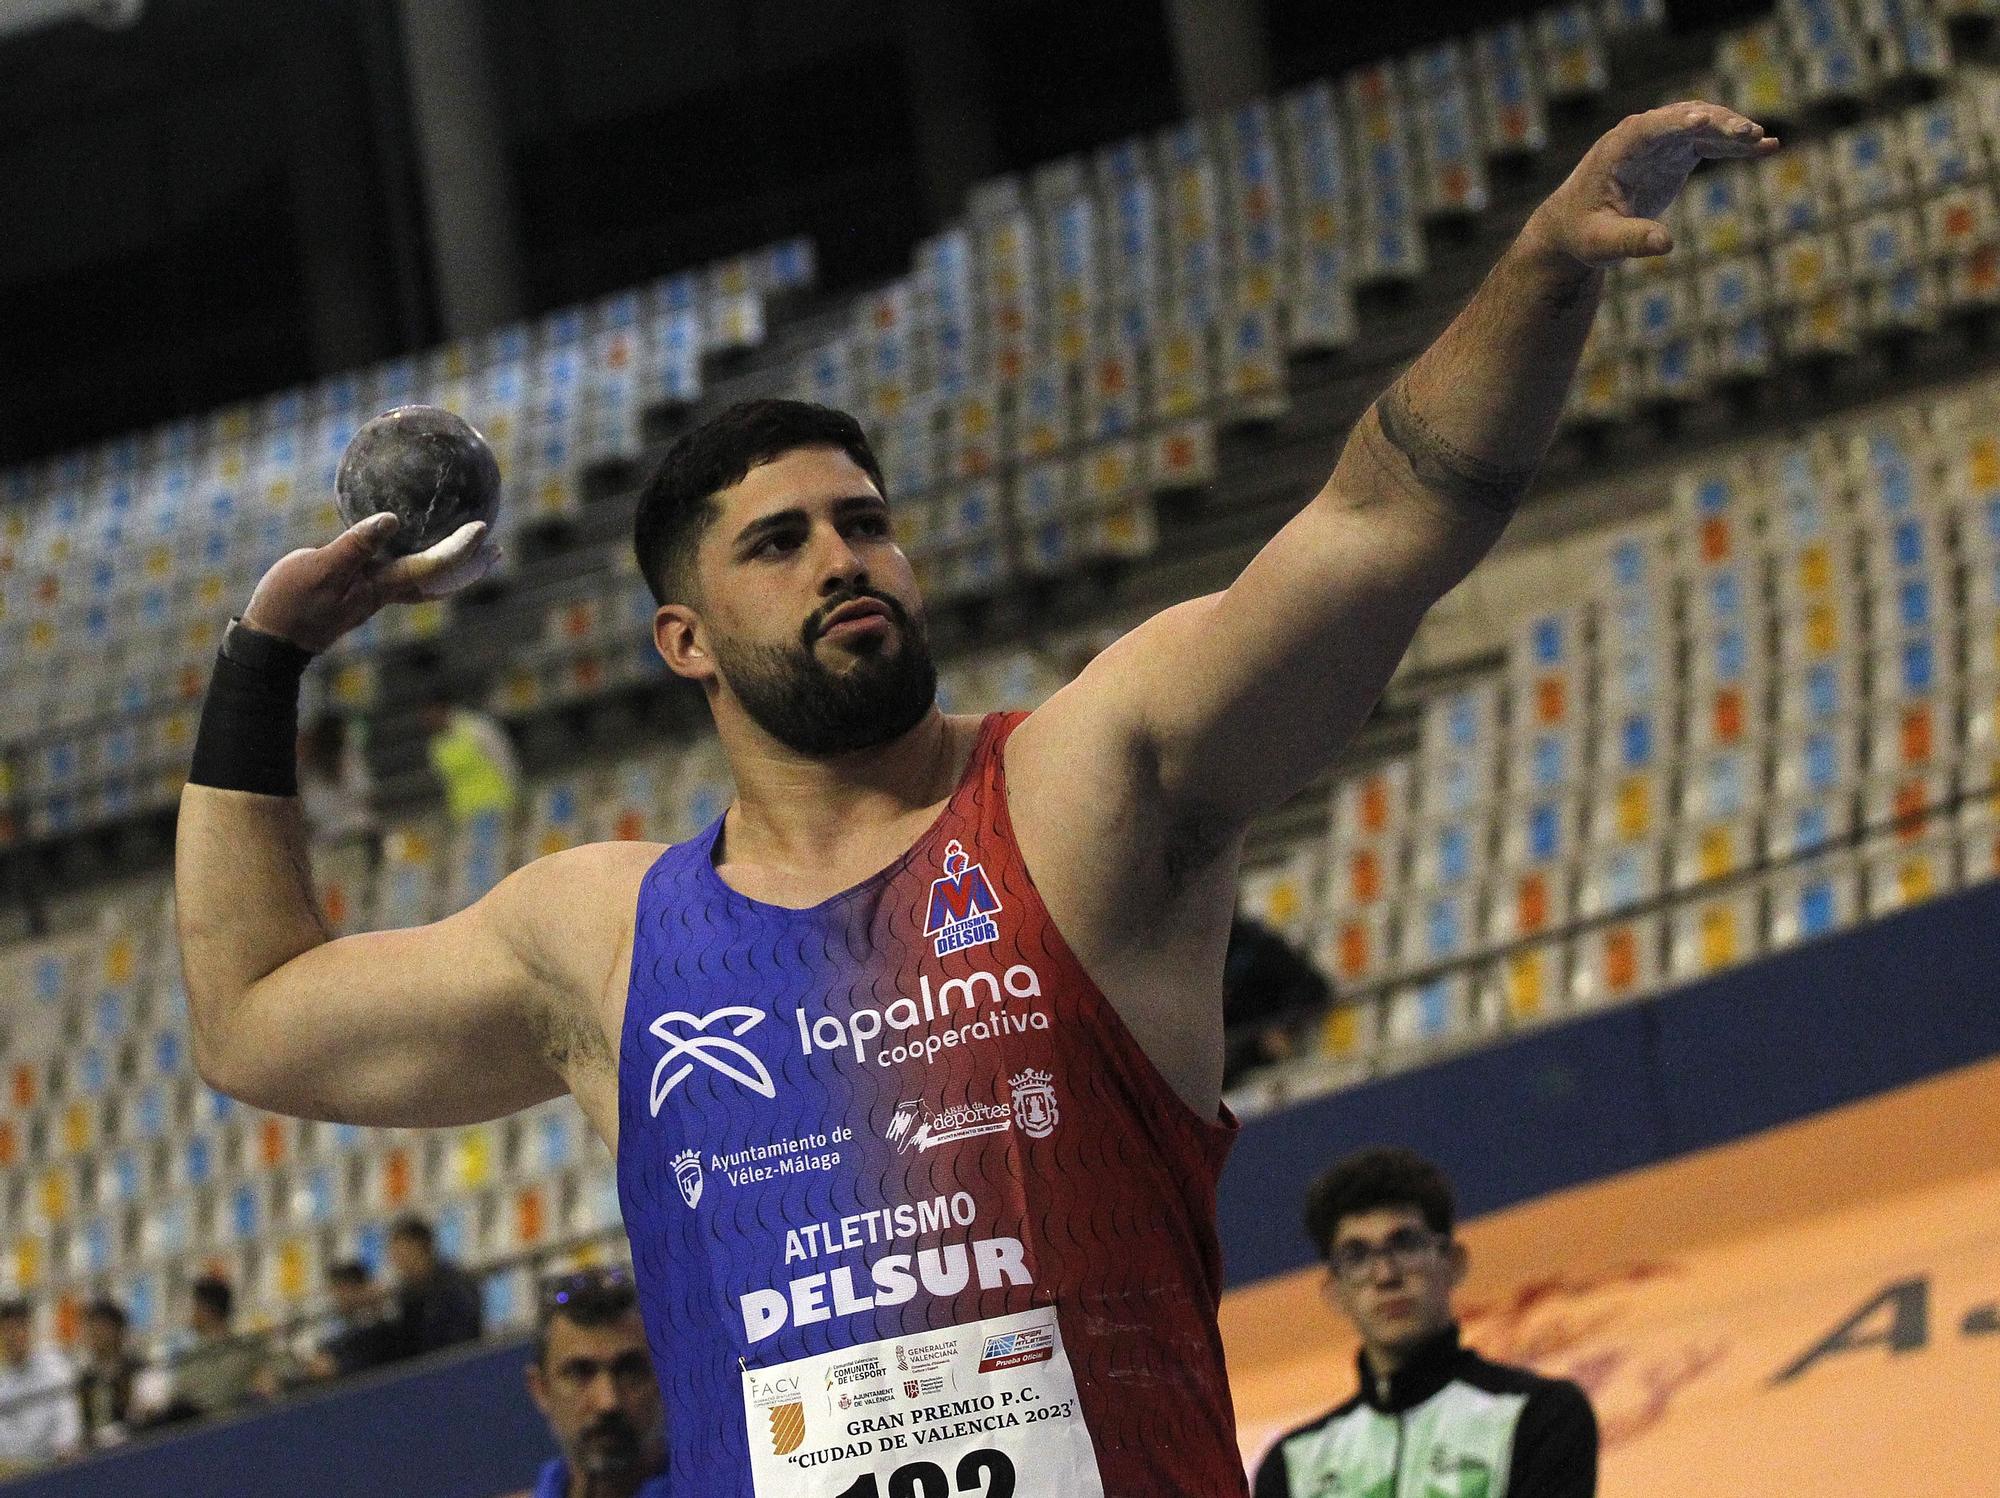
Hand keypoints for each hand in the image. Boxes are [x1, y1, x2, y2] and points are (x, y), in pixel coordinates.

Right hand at [241, 512, 499, 652]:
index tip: (482, 529)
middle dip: (471, 566)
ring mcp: (376, 598)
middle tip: (497, 548)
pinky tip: (419, 555)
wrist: (273, 641)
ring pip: (428, 585)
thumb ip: (355, 545)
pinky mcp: (363, 596)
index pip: (431, 568)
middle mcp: (387, 594)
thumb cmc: (290, 602)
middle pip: (441, 583)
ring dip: (454, 569)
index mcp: (381, 586)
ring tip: (476, 555)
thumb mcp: (318, 567)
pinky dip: (426, 568)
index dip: (459, 549)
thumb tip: (391, 520)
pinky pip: (407, 580)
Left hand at [1521, 101, 1779, 268]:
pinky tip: (1768, 148)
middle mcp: (1641, 135)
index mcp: (1618, 148)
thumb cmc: (1582, 234)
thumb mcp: (1601, 244)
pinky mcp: (1676, 153)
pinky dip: (1736, 145)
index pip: (1650, 127)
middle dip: (1716, 124)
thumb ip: (1630, 241)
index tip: (1703, 120)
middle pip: (1684, 119)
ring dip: (1733, 131)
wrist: (1576, 226)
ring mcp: (1662, 141)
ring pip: (1704, 126)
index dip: (1676, 123)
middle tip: (1748, 135)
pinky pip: (1711, 142)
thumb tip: (1666, 244)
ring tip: (1763, 142)